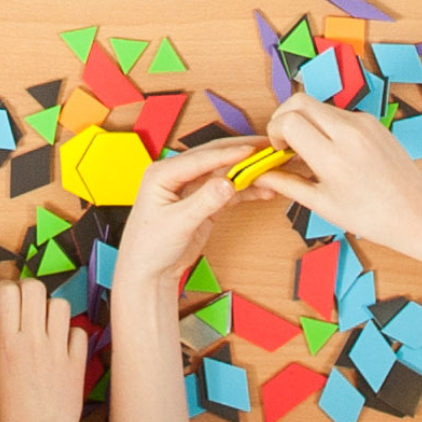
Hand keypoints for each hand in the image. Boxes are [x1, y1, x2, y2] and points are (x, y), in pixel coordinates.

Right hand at [0, 278, 89, 421]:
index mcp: (6, 345)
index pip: (9, 292)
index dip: (6, 289)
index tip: (5, 296)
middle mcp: (33, 341)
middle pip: (35, 288)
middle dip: (29, 290)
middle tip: (26, 304)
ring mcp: (58, 350)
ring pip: (60, 304)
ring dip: (52, 310)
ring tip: (46, 325)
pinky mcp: (78, 362)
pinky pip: (79, 332)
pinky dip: (72, 335)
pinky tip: (64, 347)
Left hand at [113, 138, 253, 289]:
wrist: (149, 273)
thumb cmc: (150, 248)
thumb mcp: (178, 224)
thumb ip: (203, 202)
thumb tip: (228, 183)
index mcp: (162, 173)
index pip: (200, 158)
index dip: (227, 153)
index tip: (251, 150)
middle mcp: (176, 175)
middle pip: (215, 158)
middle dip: (242, 154)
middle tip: (268, 148)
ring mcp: (191, 188)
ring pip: (224, 173)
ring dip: (247, 172)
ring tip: (272, 168)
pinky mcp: (203, 202)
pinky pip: (227, 191)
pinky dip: (245, 190)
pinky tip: (263, 189)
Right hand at [250, 94, 421, 259]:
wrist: (416, 210)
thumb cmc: (372, 215)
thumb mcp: (323, 205)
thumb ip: (288, 184)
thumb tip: (260, 175)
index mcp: (333, 158)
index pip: (289, 120)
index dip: (275, 131)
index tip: (280, 150)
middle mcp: (348, 133)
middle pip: (300, 101)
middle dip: (284, 116)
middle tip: (286, 142)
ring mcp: (363, 123)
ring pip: (319, 106)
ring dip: (306, 121)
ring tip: (312, 152)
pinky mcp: (372, 120)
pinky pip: (339, 113)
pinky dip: (326, 125)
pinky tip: (333, 151)